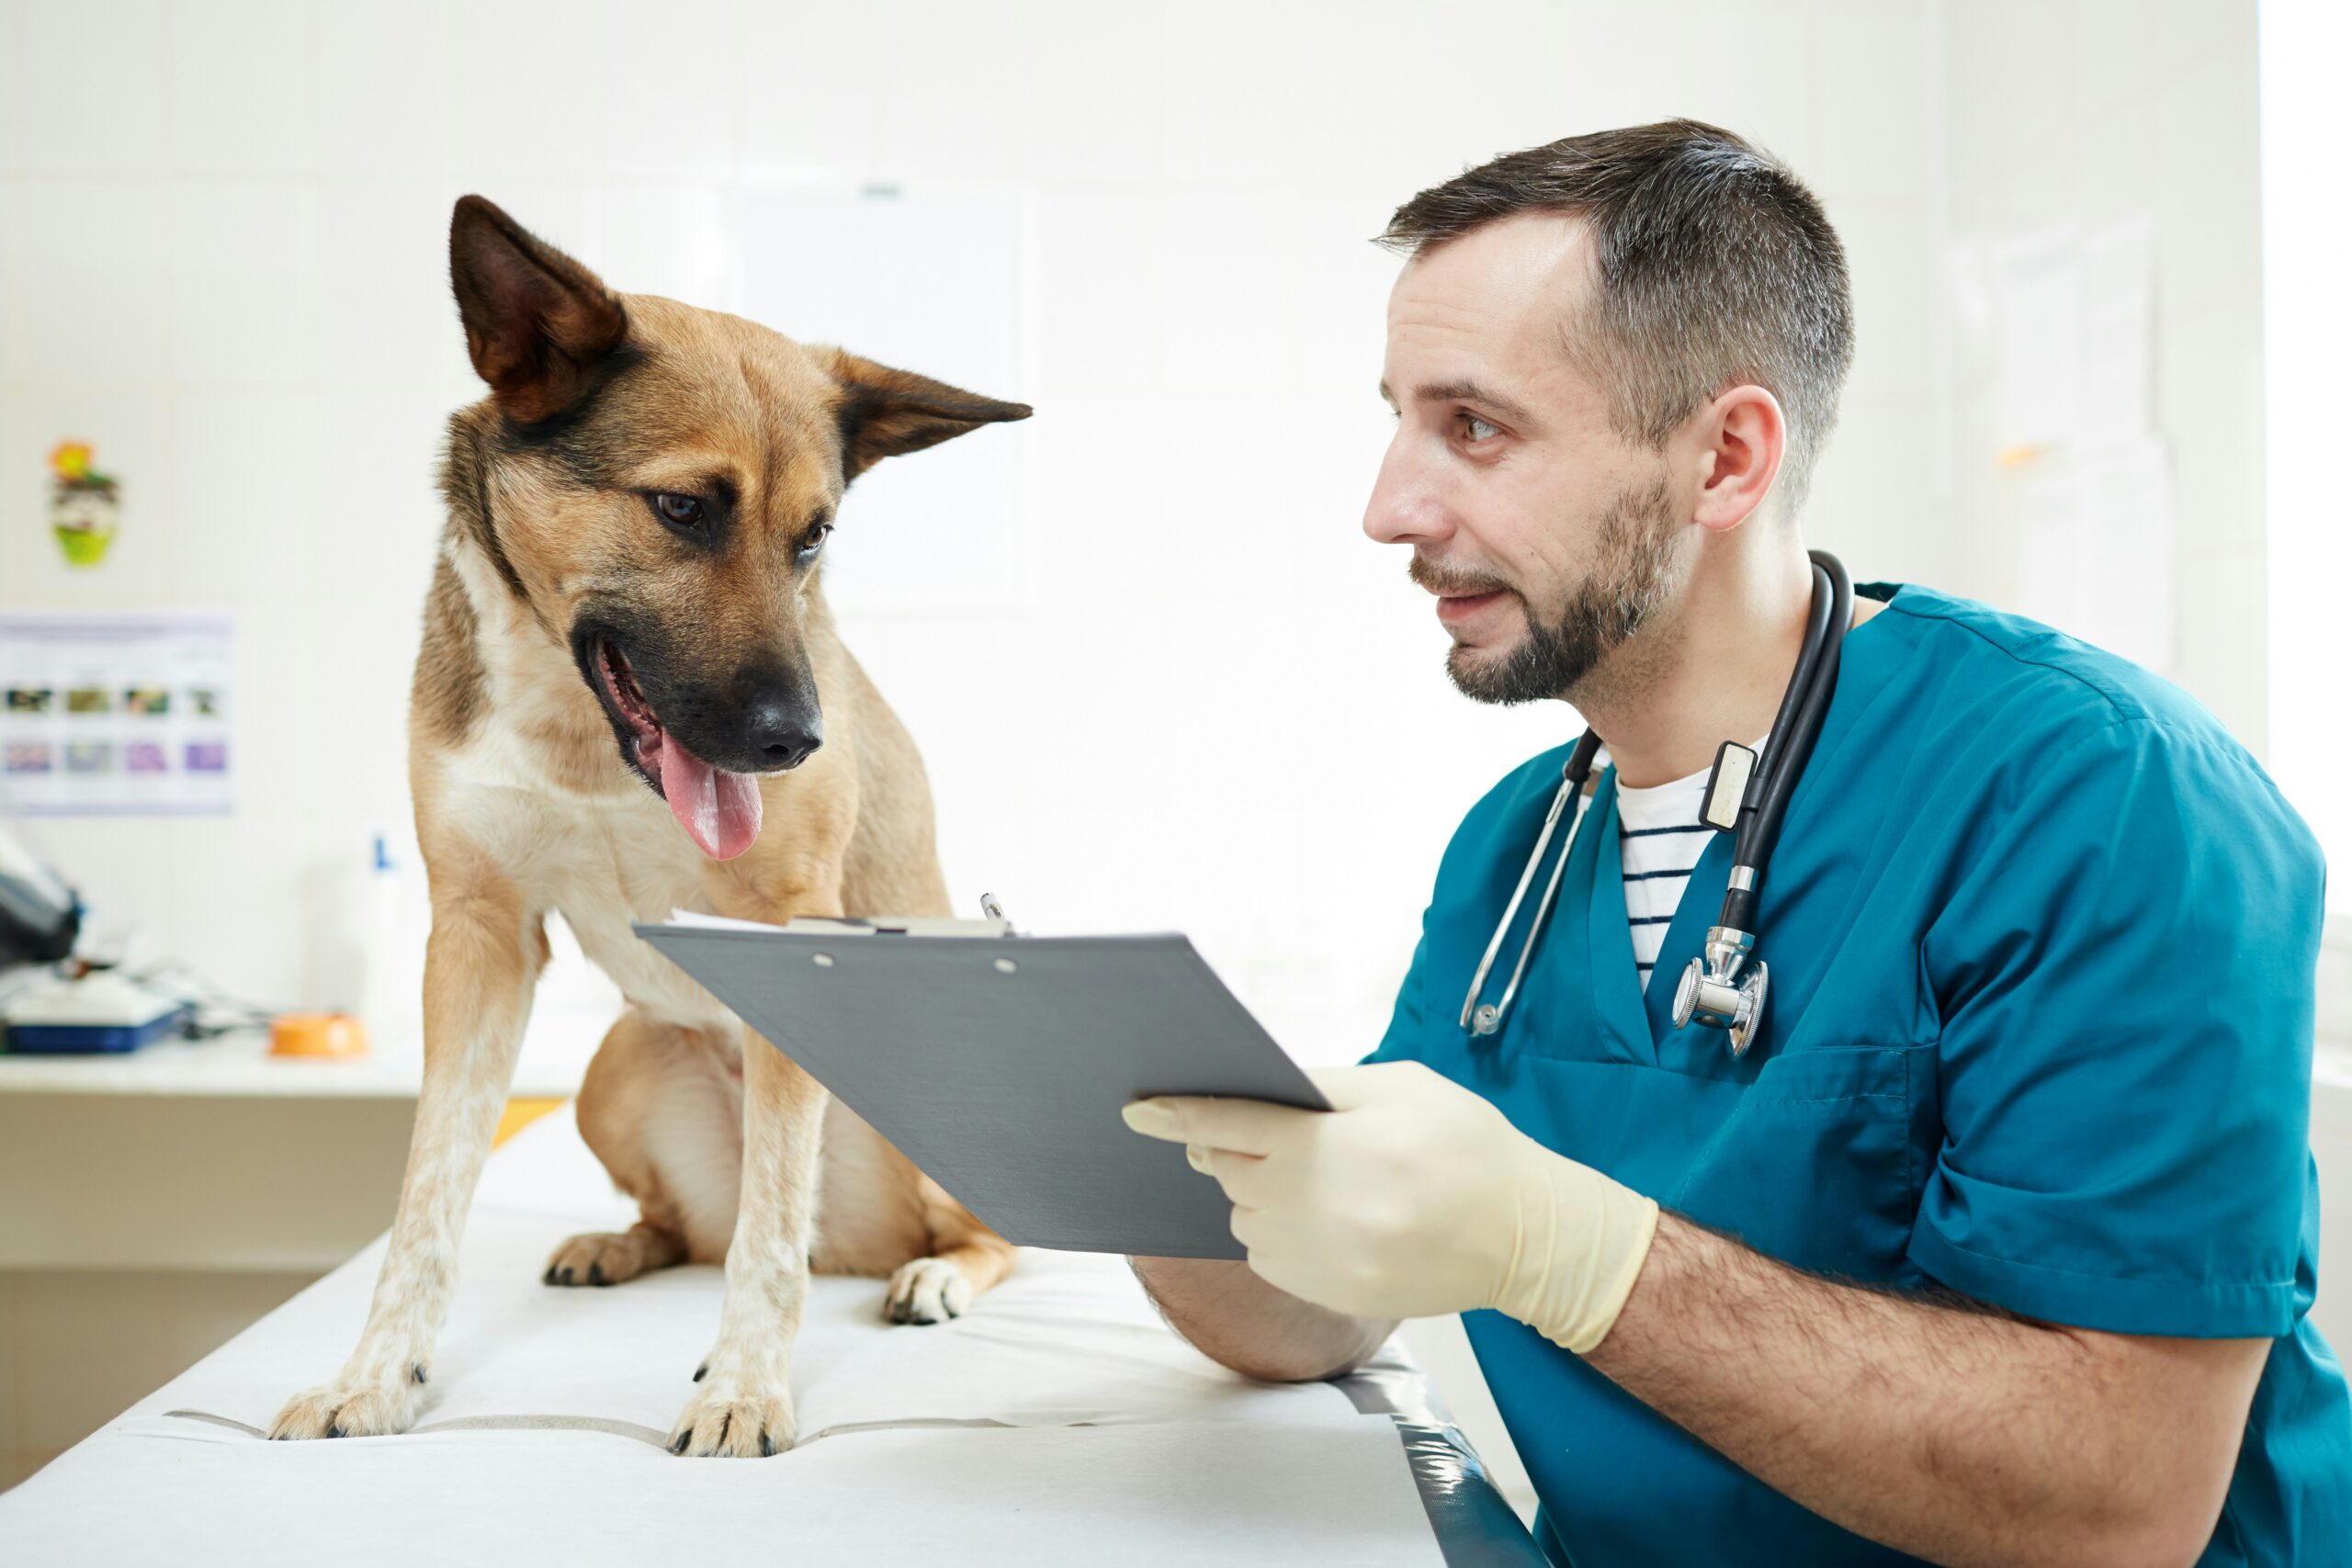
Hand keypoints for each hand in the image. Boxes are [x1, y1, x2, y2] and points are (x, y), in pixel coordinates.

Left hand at [1121, 1061, 1658, 1352]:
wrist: (1526, 1235)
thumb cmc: (1466, 1148)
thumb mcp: (1401, 1087)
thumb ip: (1323, 1087)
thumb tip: (1256, 1092)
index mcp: (1336, 1145)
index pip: (1233, 1125)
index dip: (1179, 1114)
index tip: (1139, 1109)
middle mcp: (1320, 1208)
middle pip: (1231, 1171)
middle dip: (1235, 1148)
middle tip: (1274, 1137)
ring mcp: (1323, 1259)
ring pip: (1245, 1216)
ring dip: (1260, 1192)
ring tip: (1320, 1178)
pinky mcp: (1330, 1294)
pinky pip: (1268, 1257)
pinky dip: (1278, 1232)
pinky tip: (1328, 1215)